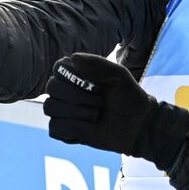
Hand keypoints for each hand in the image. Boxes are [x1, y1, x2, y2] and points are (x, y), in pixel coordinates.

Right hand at [43, 53, 157, 155]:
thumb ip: (98, 63)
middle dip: (77, 96)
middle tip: (99, 102)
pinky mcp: (64, 131)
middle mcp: (64, 90)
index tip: (97, 86)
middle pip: (51, 87)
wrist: (137, 124)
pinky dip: (74, 128)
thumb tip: (73, 58)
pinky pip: (55, 128)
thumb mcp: (118, 75)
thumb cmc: (128, 96)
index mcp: (74, 74)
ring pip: (51, 107)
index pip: (57, 68)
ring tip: (95, 115)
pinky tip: (89, 128)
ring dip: (77, 112)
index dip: (75, 78)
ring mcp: (62, 111)